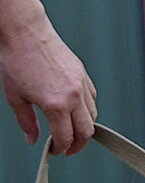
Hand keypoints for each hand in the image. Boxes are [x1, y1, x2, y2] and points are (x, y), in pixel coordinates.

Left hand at [0, 16, 96, 155]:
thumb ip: (26, 121)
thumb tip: (33, 140)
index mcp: (55, 105)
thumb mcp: (15, 96)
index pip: (65, 137)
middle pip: (86, 133)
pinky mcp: (83, 76)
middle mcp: (73, 98)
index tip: (54, 151)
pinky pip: (92, 100)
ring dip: (83, 127)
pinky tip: (74, 110)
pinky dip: (86, 110)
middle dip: (78, 144)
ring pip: (92, 117)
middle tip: (68, 148)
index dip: (60, 149)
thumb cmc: (15, 60)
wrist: (24, 30)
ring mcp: (81, 86)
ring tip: (71, 129)